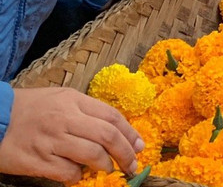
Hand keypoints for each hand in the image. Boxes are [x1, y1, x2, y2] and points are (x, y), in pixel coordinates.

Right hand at [0, 87, 143, 182]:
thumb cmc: (30, 108)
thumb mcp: (60, 99)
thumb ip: (86, 111)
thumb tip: (114, 131)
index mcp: (73, 100)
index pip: (112, 116)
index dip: (130, 133)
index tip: (139, 146)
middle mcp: (65, 119)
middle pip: (108, 136)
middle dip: (125, 153)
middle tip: (132, 165)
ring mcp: (51, 140)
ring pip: (92, 154)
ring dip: (105, 165)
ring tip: (107, 168)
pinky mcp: (37, 160)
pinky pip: (68, 172)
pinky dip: (77, 176)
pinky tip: (76, 174)